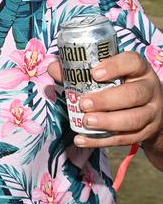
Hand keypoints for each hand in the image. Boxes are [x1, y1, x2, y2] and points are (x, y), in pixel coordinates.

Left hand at [48, 51, 162, 147]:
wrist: (148, 109)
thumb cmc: (120, 84)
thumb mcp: (107, 73)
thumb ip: (79, 69)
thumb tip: (52, 67)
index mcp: (138, 69)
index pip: (132, 62)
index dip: (114, 67)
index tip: (94, 73)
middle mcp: (149, 89)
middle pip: (134, 94)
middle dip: (107, 100)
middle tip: (84, 103)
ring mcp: (151, 112)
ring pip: (134, 119)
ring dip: (108, 122)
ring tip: (86, 122)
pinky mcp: (147, 132)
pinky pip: (126, 138)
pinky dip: (102, 140)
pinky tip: (82, 139)